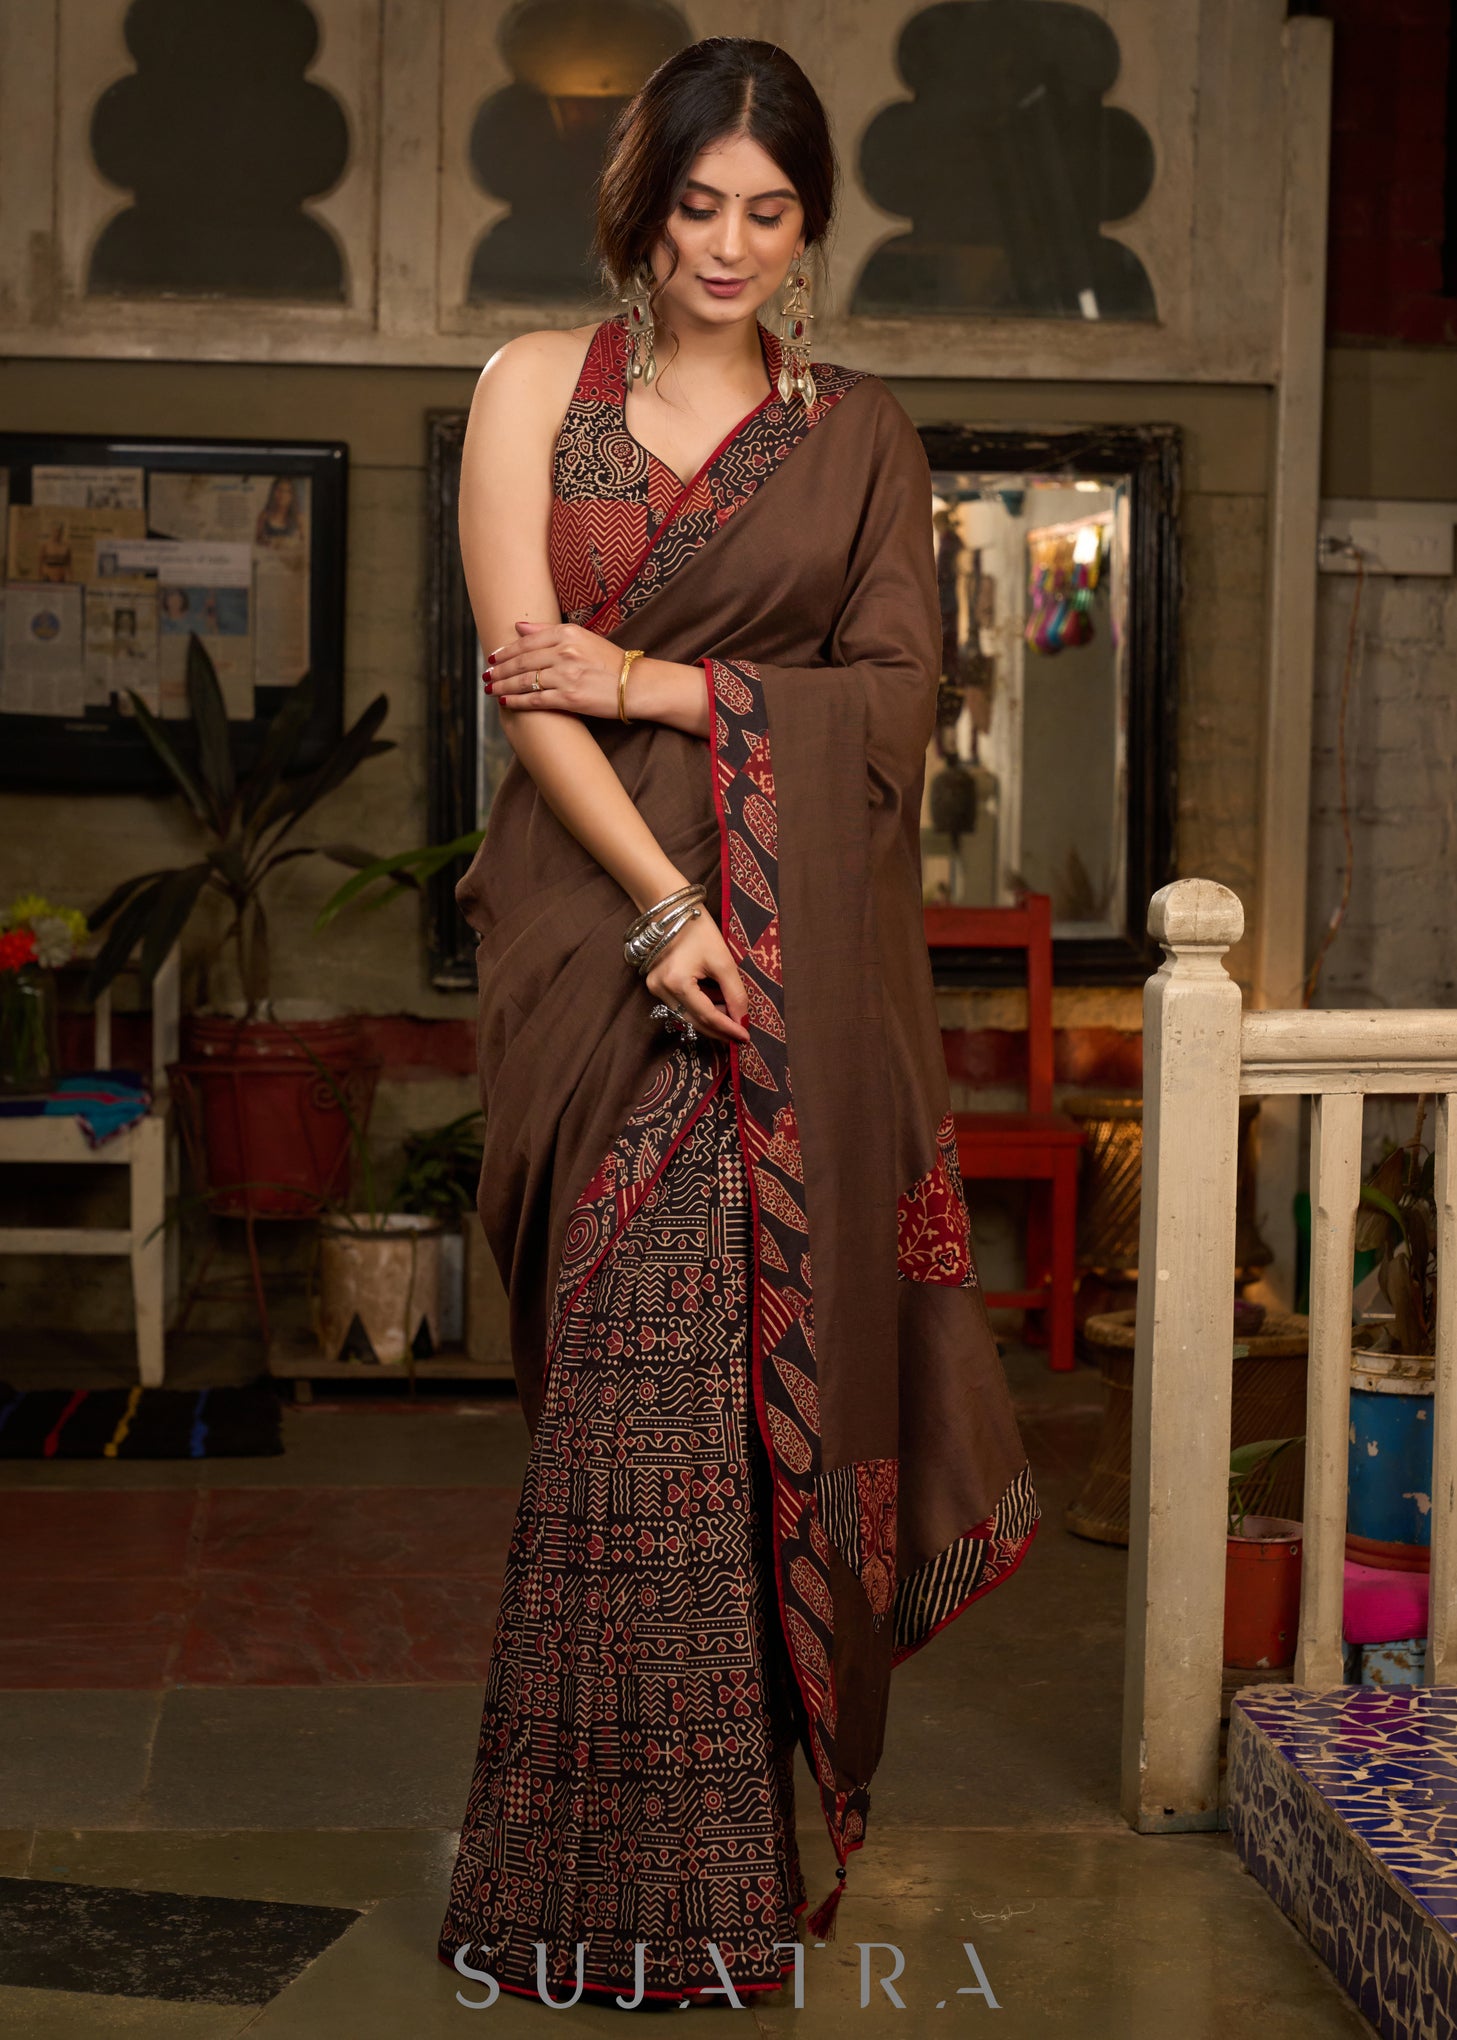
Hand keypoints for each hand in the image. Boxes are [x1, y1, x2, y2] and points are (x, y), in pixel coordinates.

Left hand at [486, 620, 620, 716]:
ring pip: (524, 680)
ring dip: (503, 685)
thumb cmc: (612, 663)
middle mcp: (565, 652)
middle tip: (486, 675)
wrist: (637, 685)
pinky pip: (535, 699)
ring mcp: (567, 676)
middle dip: (500, 669)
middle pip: (522, 661)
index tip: (493, 657)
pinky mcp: (569, 699)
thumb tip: (518, 626)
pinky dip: (517, 701)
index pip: (527, 641)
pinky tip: (505, 702)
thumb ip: (549, 632)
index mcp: (568, 633)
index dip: (506, 651)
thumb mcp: (584, 638)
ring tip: (490, 688)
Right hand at [643, 908, 750, 1046]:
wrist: (673, 911)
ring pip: (686, 1017)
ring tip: (731, 1017)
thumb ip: (735, 993)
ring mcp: (655, 988)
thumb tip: (742, 1020)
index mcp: (677, 982)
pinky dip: (699, 1009)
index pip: (707, 1015)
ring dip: (710, 1020)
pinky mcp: (655, 985)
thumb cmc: (699, 930)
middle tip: (739, 1036)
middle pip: (694, 1021)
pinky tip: (716, 1005)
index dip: (728, 1028)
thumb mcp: (723, 961)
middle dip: (719, 1030)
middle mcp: (661, 989)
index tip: (745, 1037)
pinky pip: (680, 1006)